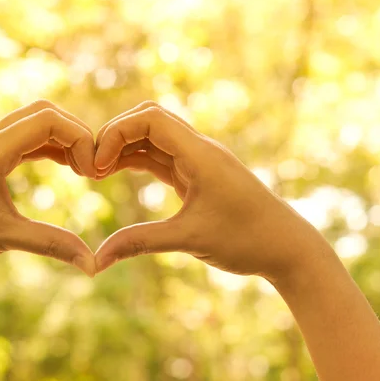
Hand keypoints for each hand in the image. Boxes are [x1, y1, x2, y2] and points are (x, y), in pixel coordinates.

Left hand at [0, 100, 96, 276]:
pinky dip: (42, 147)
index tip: (93, 173)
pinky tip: (60, 166)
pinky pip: (17, 140)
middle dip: (74, 133)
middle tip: (91, 167)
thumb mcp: (4, 238)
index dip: (80, 139)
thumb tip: (93, 265)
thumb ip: (53, 244)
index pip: (48, 120)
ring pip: (29, 124)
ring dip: (58, 139)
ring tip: (82, 169)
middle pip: (42, 112)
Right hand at [94, 101, 334, 282]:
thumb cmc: (247, 240)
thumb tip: (96, 262)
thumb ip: (139, 243)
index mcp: (200, 154)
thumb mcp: (189, 240)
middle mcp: (199, 149)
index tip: (98, 167)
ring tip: (97, 172)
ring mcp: (198, 160)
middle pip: (148, 119)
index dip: (116, 134)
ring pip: (152, 137)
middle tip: (92, 167)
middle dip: (115, 136)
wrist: (287, 248)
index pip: (150, 118)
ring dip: (123, 148)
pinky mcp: (196, 174)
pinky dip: (135, 160)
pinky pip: (160, 156)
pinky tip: (116, 174)